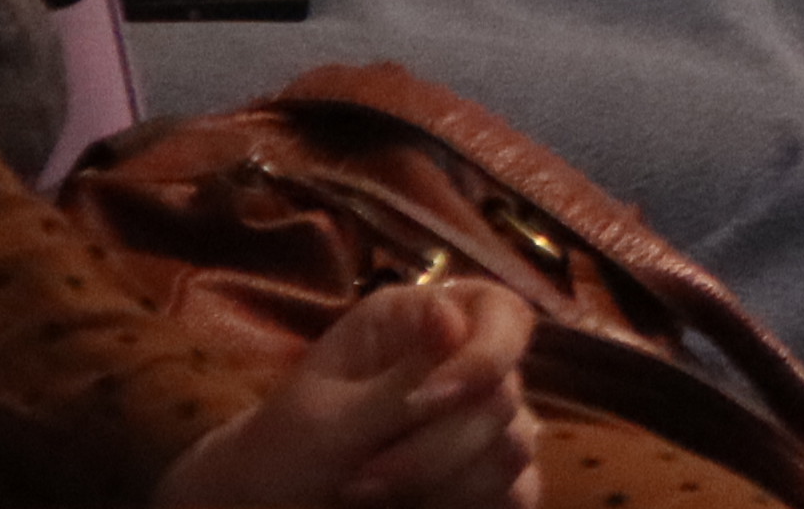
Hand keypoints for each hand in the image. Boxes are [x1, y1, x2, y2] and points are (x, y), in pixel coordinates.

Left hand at [159, 277, 538, 508]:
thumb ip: (396, 381)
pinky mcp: (488, 478)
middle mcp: (462, 363)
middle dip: (433, 447)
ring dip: (445, 484)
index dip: (481, 357)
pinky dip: (474, 504)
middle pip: (504, 394)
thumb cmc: (284, 454)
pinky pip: (519, 490)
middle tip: (360, 482)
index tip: (423, 405)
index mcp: (420, 322)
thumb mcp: (327, 418)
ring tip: (370, 498)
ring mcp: (481, 424)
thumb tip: (453, 314)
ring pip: (514, 447)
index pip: (499, 313)